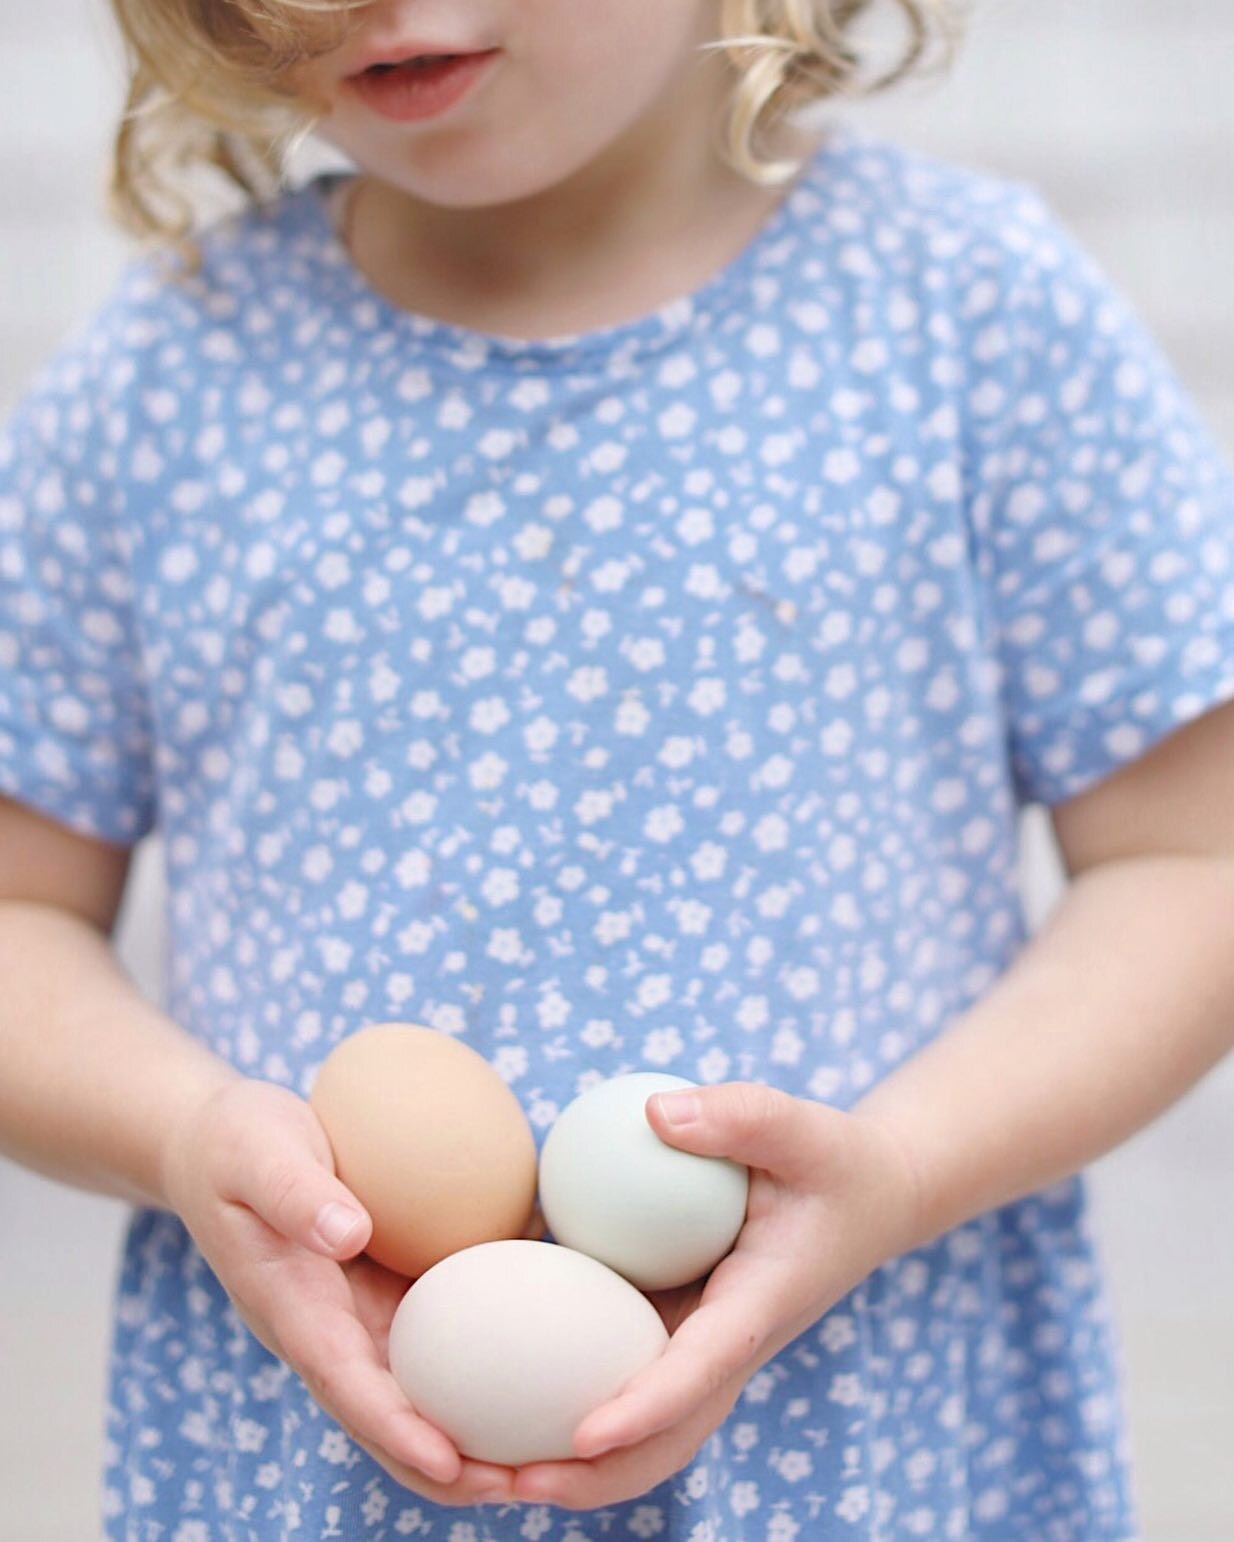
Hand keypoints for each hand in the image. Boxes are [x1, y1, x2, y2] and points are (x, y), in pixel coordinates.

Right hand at [160, 1077, 543, 1507]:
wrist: (224, 1144)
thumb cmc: (238, 1143)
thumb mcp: (257, 1151)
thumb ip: (295, 1191)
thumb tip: (351, 1233)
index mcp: (293, 1308)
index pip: (346, 1385)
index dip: (397, 1430)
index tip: (450, 1463)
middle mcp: (332, 1332)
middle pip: (392, 1418)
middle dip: (452, 1467)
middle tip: (527, 1485)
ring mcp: (362, 1320)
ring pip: (423, 1393)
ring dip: (479, 1432)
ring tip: (555, 1454)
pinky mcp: (391, 1295)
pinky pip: (443, 1337)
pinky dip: (489, 1362)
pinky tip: (554, 1357)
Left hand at [509, 1080, 921, 1508]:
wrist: (866, 1199)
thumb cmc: (833, 1160)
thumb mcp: (802, 1125)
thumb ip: (739, 1115)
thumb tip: (653, 1114)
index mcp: (758, 1307)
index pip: (702, 1368)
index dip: (645, 1407)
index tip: (584, 1435)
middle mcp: (727, 1347)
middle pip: (664, 1439)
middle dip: (590, 1477)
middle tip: (505, 1481)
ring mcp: (702, 1346)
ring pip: (641, 1430)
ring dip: (571, 1462)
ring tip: (481, 1467)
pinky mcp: (679, 1330)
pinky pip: (623, 1374)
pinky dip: (568, 1396)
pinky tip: (494, 1380)